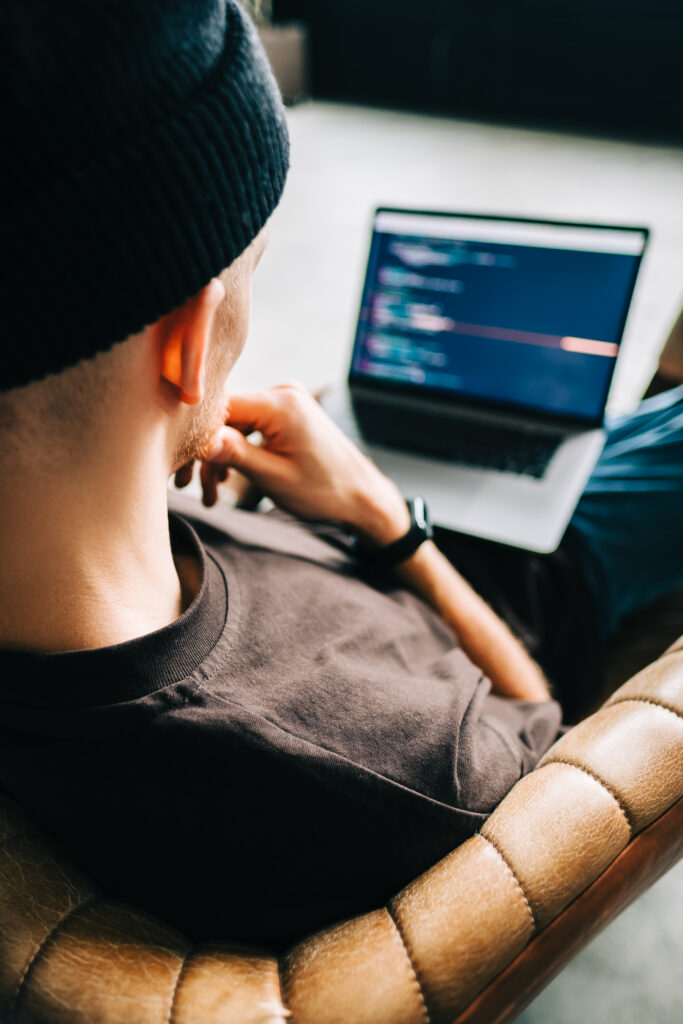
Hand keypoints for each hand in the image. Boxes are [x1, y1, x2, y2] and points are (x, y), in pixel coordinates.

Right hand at [199, 383, 410, 544]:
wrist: (363, 497)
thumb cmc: (324, 491)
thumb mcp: (274, 477)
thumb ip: (235, 454)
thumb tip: (198, 441)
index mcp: (280, 403)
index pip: (219, 404)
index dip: (193, 431)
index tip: (177, 462)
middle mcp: (282, 393)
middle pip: (224, 415)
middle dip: (203, 451)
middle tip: (184, 486)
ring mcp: (286, 402)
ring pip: (234, 424)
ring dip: (219, 457)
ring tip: (209, 496)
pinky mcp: (287, 414)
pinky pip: (250, 427)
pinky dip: (237, 452)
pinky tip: (225, 481)